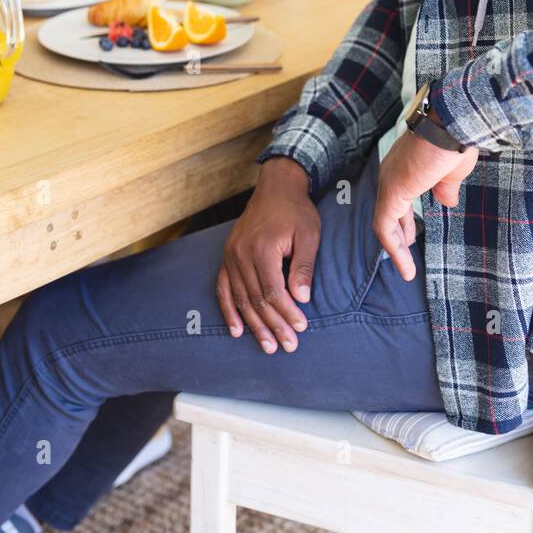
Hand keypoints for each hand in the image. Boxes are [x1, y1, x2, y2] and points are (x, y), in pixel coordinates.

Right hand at [216, 158, 319, 353]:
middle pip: (256, 299)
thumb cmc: (296, 211)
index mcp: (262, 248)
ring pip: (241, 299)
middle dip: (273, 326)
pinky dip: (228, 311)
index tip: (301, 328)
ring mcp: (231, 256)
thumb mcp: (308, 234)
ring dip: (253, 325)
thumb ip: (303, 265)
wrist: (276, 187)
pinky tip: (236, 330)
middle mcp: (241, 254)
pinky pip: (224, 288)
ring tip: (267, 345)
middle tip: (288, 346)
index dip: (286, 313)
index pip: (273, 291)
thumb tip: (301, 298)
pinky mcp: (227, 256)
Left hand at [374, 130, 478, 281]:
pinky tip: (405, 266)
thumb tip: (447, 201)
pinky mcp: (391, 193)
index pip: (399, 199)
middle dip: (399, 234)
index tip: (411, 237)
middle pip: (389, 211)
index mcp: (405, 166)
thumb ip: (445, 187)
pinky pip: (385, 228)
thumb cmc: (455, 140)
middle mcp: (392, 173)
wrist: (451, 124)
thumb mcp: (452, 171)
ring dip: (396, 249)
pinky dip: (394, 249)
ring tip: (407, 271)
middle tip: (405, 252)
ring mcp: (389, 183)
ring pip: (385, 223)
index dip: (405, 220)